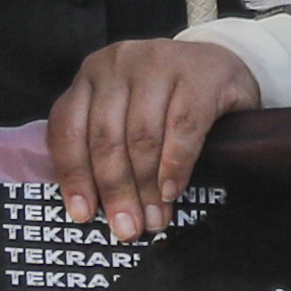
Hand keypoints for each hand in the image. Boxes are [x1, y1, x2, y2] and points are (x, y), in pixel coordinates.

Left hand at [42, 36, 258, 241]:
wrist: (221, 66)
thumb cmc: (167, 98)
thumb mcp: (125, 110)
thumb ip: (105, 144)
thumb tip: (96, 207)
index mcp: (90, 75)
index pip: (68, 129)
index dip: (74, 176)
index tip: (82, 214)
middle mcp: (117, 63)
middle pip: (106, 138)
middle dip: (115, 190)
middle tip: (126, 227)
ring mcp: (158, 63)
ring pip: (142, 137)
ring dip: (147, 186)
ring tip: (153, 218)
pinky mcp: (198, 76)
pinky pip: (182, 129)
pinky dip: (175, 166)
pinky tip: (172, 191)